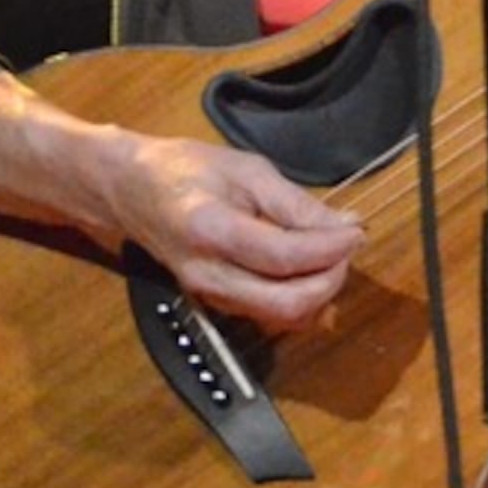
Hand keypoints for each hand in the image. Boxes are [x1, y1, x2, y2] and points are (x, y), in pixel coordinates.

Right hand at [96, 132, 366, 334]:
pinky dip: (301, 300)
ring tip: (330, 254)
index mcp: (212, 231)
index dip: (331, 248)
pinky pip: (269, 316)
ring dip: (319, 292)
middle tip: (346, 247)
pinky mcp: (215, 304)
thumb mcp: (247, 170)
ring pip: (281, 317)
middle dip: (330, 280)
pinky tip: (311, 270)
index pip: (285, 257)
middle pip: (287, 304)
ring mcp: (208, 295)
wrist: (130, 191)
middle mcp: (208, 275)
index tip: (357, 231)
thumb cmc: (186, 170)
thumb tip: (347, 226)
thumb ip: (297, 204)